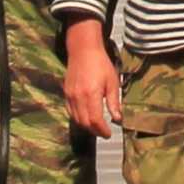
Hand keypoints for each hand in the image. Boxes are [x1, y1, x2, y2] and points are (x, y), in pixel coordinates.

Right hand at [63, 19, 120, 137]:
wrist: (83, 50)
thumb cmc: (100, 64)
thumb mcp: (112, 82)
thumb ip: (114, 102)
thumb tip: (117, 119)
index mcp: (92, 94)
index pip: (96, 120)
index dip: (102, 130)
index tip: (109, 133)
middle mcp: (79, 97)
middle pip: (85, 123)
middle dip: (95, 131)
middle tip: (104, 133)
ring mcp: (70, 96)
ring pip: (76, 119)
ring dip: (86, 126)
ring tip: (96, 127)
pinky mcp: (66, 93)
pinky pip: (70, 112)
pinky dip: (78, 118)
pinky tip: (86, 118)